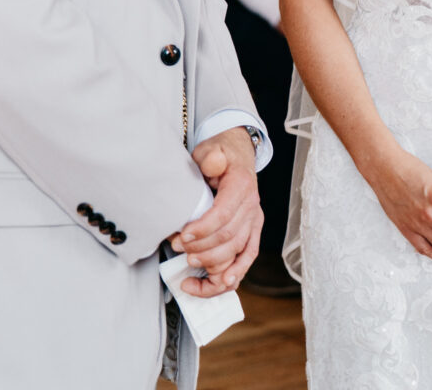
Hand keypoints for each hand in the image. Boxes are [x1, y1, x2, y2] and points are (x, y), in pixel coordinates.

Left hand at [169, 129, 262, 296]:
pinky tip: (221, 282)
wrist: (237, 157)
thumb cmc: (221, 155)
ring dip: (212, 263)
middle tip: (177, 247)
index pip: (223, 214)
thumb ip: (211, 156)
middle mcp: (252, 205)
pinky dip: (235, 273)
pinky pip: (247, 258)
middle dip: (201, 248)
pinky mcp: (252, 232)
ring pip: (236, 251)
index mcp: (241, 185)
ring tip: (189, 262)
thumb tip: (212, 164)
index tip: (182, 236)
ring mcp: (254, 221)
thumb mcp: (211, 149)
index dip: (202, 230)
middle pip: (228, 237)